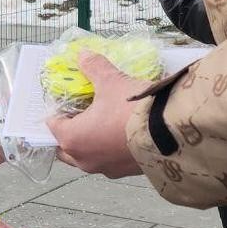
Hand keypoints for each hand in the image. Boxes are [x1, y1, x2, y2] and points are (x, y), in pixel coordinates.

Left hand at [46, 52, 146, 178]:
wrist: (173, 132)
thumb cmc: (132, 108)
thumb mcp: (111, 81)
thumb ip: (94, 67)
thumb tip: (83, 55)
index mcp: (72, 138)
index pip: (53, 125)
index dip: (58, 111)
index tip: (67, 101)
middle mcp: (84, 159)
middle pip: (65, 147)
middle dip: (69, 132)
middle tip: (79, 114)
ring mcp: (105, 169)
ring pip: (86, 157)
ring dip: (88, 143)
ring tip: (99, 123)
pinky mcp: (125, 173)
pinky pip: (107, 161)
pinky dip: (107, 150)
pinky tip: (118, 134)